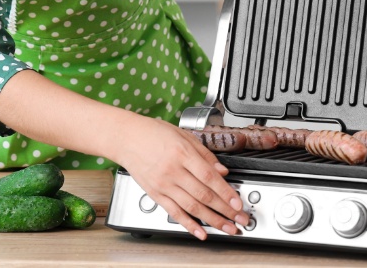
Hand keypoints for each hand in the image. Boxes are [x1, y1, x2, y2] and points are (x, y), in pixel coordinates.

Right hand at [109, 115, 248, 240]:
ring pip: (192, 207)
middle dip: (225, 210)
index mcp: (182, 153)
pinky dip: (189, 225)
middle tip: (240, 219)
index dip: (226, 193)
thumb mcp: (183, 134)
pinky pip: (174, 212)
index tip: (238, 203)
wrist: (126, 138)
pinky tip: (201, 232)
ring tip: (227, 227)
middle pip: (204, 195)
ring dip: (212, 220)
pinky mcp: (155, 194)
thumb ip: (204, 154)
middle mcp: (173, 171)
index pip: (210, 177)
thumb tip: (222, 170)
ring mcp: (164, 184)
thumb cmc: (153, 133)